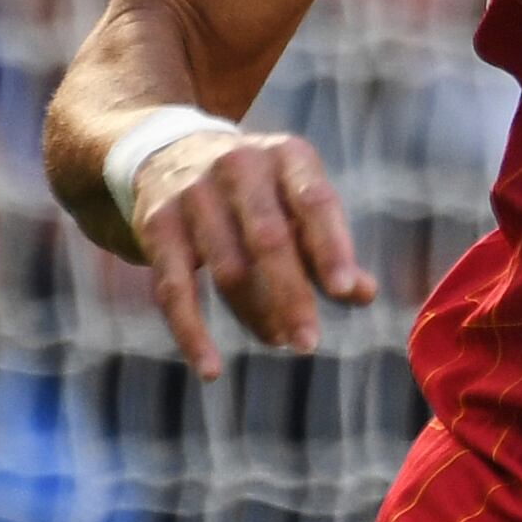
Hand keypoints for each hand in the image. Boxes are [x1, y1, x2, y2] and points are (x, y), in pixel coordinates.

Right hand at [130, 128, 377, 379]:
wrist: (169, 153)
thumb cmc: (258, 190)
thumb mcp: (297, 199)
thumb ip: (328, 246)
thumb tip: (364, 294)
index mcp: (287, 156)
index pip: (315, 202)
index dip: (331, 248)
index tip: (345, 291)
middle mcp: (238, 166)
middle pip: (268, 239)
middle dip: (291, 296)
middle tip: (308, 343)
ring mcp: (194, 194)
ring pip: (227, 268)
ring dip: (255, 314)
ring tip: (279, 341)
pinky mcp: (157, 225)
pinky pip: (174, 289)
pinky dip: (192, 333)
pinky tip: (211, 369)